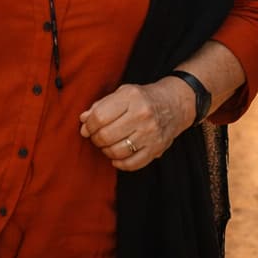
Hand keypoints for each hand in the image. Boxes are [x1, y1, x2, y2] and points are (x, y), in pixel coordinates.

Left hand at [78, 78, 193, 171]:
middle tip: (97, 137)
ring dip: (106, 151)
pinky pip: (132, 164)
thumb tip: (83, 119)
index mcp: (131, 97)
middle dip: (96, 139)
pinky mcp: (156, 148)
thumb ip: (101, 105)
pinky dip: (119, 163)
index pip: (100, 117)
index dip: (88, 126)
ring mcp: (151, 133)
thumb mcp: (123, 93)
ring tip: (107, 145)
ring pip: (117, 151)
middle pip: (106, 136)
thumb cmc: (143, 98)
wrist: (174, 104)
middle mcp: (142, 115)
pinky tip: (117, 156)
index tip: (87, 128)